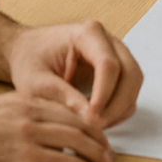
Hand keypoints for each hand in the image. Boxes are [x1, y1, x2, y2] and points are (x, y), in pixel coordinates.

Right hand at [0, 91, 115, 161]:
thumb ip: (20, 116)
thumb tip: (41, 130)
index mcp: (24, 100)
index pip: (67, 109)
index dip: (87, 123)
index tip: (97, 134)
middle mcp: (30, 113)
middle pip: (77, 123)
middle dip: (97, 139)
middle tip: (108, 152)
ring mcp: (27, 135)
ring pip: (75, 142)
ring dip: (95, 155)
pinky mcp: (22, 158)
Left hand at [8, 20, 142, 129]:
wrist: (28, 52)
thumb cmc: (30, 61)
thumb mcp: (37, 82)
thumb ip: (63, 96)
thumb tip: (89, 118)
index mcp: (87, 34)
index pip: (108, 64)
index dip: (104, 95)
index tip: (91, 119)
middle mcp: (107, 40)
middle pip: (129, 73)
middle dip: (116, 105)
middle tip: (95, 127)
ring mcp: (116, 52)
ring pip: (133, 83)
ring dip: (119, 108)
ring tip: (94, 126)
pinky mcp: (117, 68)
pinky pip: (129, 91)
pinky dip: (119, 109)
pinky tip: (98, 119)